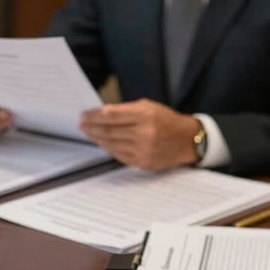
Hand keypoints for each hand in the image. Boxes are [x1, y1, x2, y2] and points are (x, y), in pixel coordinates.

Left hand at [80, 99, 199, 169]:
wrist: (188, 141)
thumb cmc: (168, 121)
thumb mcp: (150, 107)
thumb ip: (127, 110)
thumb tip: (103, 114)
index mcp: (145, 115)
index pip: (111, 115)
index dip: (94, 116)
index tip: (84, 115)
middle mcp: (144, 133)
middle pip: (109, 131)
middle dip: (92, 128)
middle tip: (82, 125)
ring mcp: (143, 150)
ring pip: (112, 144)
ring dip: (97, 139)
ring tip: (89, 134)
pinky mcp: (143, 163)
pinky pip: (120, 156)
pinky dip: (109, 149)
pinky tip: (103, 144)